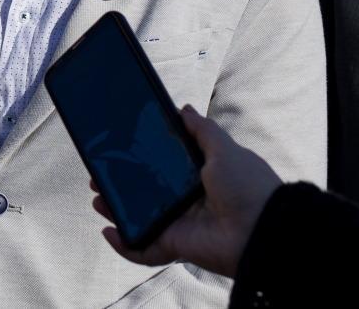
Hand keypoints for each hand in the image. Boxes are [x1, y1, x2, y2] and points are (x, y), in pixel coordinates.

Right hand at [92, 106, 283, 278]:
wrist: (260, 227)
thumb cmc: (247, 185)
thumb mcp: (224, 149)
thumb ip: (202, 130)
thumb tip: (183, 109)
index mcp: (198, 176)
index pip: (162, 166)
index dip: (140, 160)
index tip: (119, 149)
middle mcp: (186, 200)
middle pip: (145, 193)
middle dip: (120, 185)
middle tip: (99, 175)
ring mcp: (178, 224)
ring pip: (138, 219)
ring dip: (115, 212)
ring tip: (98, 199)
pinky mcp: (174, 246)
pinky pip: (144, 249)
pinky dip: (124, 246)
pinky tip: (109, 232)